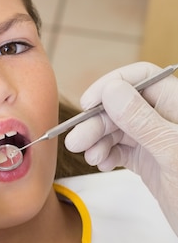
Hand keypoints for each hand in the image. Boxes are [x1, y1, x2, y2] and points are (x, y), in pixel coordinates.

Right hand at [65, 62, 177, 234]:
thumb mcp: (170, 153)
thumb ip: (142, 121)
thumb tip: (112, 91)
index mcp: (177, 107)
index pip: (142, 78)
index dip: (113, 85)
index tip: (88, 103)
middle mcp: (166, 119)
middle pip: (123, 106)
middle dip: (98, 122)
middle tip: (75, 142)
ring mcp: (157, 141)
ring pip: (118, 128)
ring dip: (98, 139)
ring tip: (89, 157)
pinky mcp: (150, 161)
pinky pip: (121, 149)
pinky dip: (107, 154)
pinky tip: (103, 164)